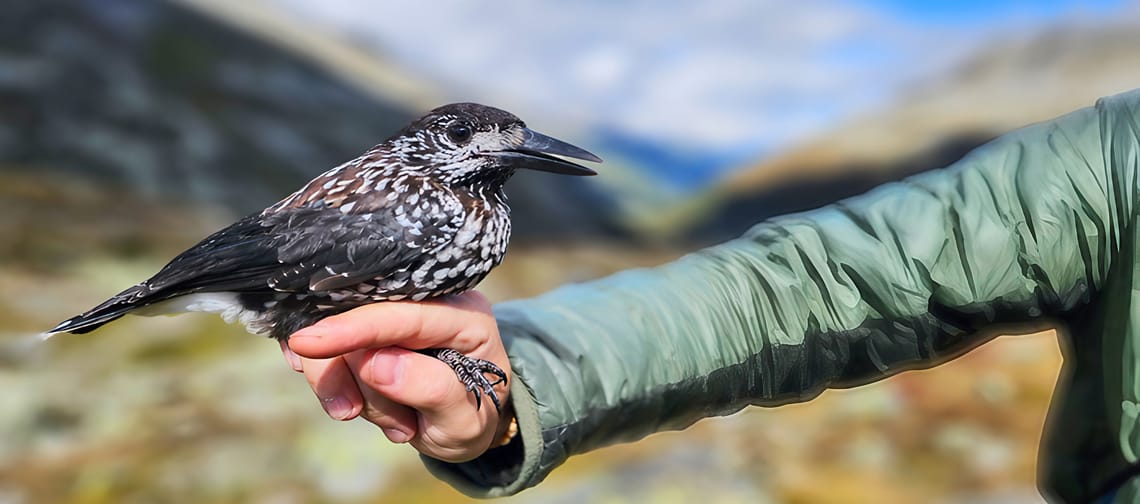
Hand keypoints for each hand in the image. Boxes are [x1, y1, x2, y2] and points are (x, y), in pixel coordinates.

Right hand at [279, 291, 512, 462]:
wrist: (462, 422)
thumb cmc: (471, 416)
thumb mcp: (464, 420)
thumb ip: (432, 389)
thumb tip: (375, 363)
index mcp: (462, 315)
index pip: (403, 313)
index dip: (354, 326)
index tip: (308, 343)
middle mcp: (425, 303)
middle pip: (358, 321)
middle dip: (353, 378)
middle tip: (388, 423)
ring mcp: (391, 316)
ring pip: (339, 345)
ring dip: (357, 394)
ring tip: (400, 423)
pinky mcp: (365, 331)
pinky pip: (327, 353)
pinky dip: (336, 387)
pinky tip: (358, 405)